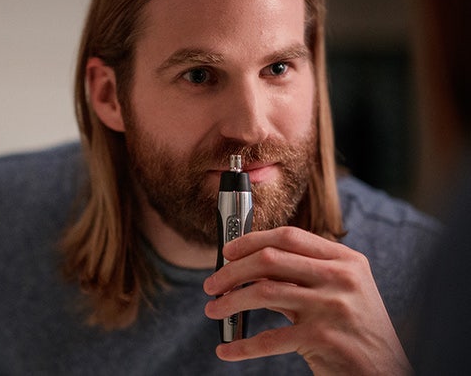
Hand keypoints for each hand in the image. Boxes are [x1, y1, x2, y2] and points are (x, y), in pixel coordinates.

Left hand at [203, 226, 411, 375]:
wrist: (386, 372)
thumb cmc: (355, 330)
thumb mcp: (338, 293)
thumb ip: (301, 277)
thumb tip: (249, 269)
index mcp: (345, 260)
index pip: (289, 236)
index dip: (252, 240)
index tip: (227, 251)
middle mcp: (341, 278)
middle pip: (270, 259)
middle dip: (232, 271)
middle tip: (211, 284)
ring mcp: (333, 307)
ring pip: (263, 293)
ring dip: (229, 302)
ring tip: (213, 310)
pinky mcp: (324, 338)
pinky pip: (270, 339)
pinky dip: (242, 346)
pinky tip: (227, 350)